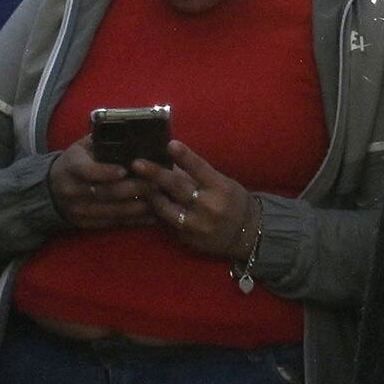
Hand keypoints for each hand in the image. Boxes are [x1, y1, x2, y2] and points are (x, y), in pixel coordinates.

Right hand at [45, 139, 163, 230]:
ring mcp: (79, 210)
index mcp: (71, 166)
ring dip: (137, 206)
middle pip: (105, 193)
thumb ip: (102, 140)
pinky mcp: (87, 224)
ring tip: (159, 198)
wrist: (51, 190)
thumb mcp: (82, 147)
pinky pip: (113, 223)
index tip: (126, 170)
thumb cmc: (75, 161)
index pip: (86, 170)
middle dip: (132, 188)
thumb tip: (132, 130)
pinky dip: (134, 220)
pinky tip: (152, 214)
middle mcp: (72, 190)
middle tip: (156, 182)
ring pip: (111, 211)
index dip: (106, 171)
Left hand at [147, 140, 261, 262]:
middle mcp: (209, 206)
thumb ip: (199, 175)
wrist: (247, 234)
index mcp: (220, 188)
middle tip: (137, 164)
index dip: (185, 156)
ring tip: (139, 185)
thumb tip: (171, 161)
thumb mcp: (222, 184)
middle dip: (155, 174)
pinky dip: (158, 212)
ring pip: (166, 208)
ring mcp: (197, 225)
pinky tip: (149, 204)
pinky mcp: (187, 239)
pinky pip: (167, 223)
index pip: (200, 168)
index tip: (170, 144)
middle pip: (177, 187)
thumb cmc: (233, 201)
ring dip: (151, 195)